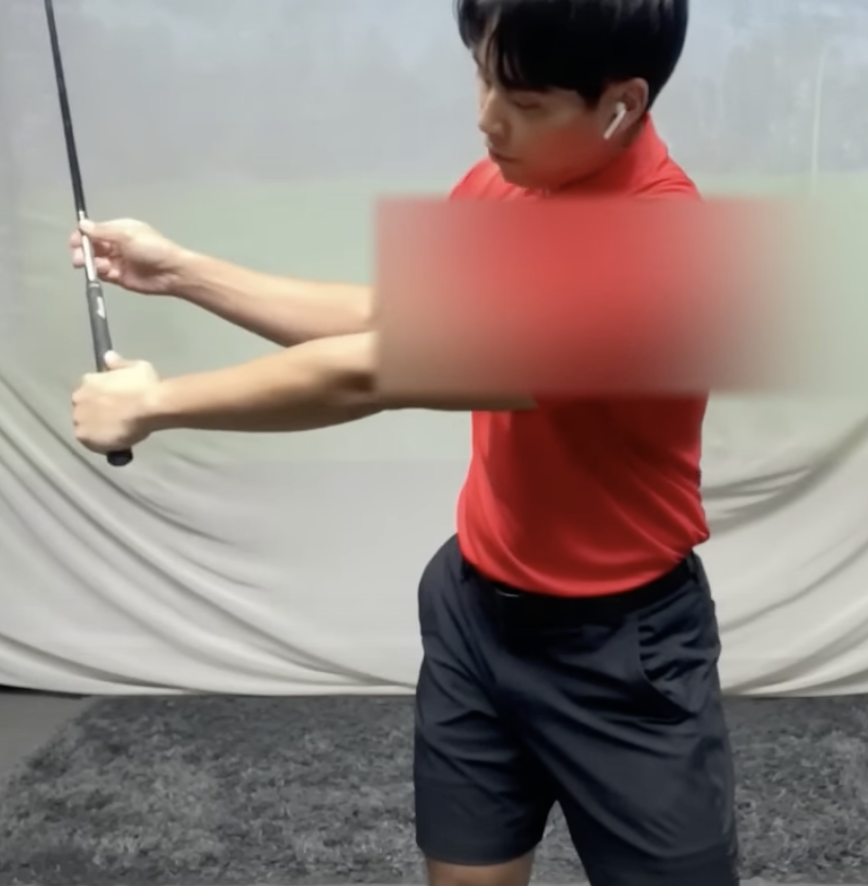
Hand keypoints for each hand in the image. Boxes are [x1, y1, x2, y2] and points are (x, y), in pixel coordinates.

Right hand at [69, 219, 186, 294]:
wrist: (172, 273)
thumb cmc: (153, 249)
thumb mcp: (126, 235)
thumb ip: (102, 232)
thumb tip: (82, 224)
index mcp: (119, 230)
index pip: (94, 231)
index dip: (82, 236)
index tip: (74, 242)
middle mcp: (116, 245)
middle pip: (91, 246)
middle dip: (83, 251)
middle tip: (79, 258)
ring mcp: (117, 261)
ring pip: (95, 261)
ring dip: (91, 263)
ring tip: (95, 266)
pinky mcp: (119, 277)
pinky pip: (103, 274)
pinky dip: (101, 273)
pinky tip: (107, 272)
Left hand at [72, 352, 161, 452]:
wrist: (150, 407)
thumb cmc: (146, 386)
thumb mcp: (136, 367)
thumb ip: (119, 364)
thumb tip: (108, 356)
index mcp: (89, 381)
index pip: (88, 391)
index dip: (101, 399)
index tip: (114, 404)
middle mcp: (79, 397)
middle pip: (83, 409)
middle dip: (96, 414)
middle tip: (116, 420)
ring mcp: (79, 417)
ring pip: (85, 426)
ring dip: (97, 429)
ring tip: (117, 434)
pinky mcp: (83, 436)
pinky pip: (90, 442)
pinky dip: (100, 444)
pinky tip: (115, 443)